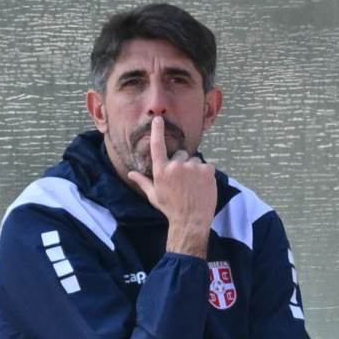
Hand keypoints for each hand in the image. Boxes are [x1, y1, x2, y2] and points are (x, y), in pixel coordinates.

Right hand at [127, 117, 216, 257]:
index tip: (158, 119)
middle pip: (181, 154)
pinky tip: (203, 186)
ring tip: (193, 185)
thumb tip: (131, 174)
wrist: (190, 220)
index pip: (157, 146)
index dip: (157, 131)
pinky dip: (206, 174)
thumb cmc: (170, 208)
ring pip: (195, 160)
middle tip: (184, 181)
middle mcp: (176, 166)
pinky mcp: (207, 170)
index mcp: (161, 170)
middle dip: (182, 163)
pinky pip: (207, 166)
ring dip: (195, 169)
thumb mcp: (154, 195)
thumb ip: (143, 181)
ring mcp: (192, 167)